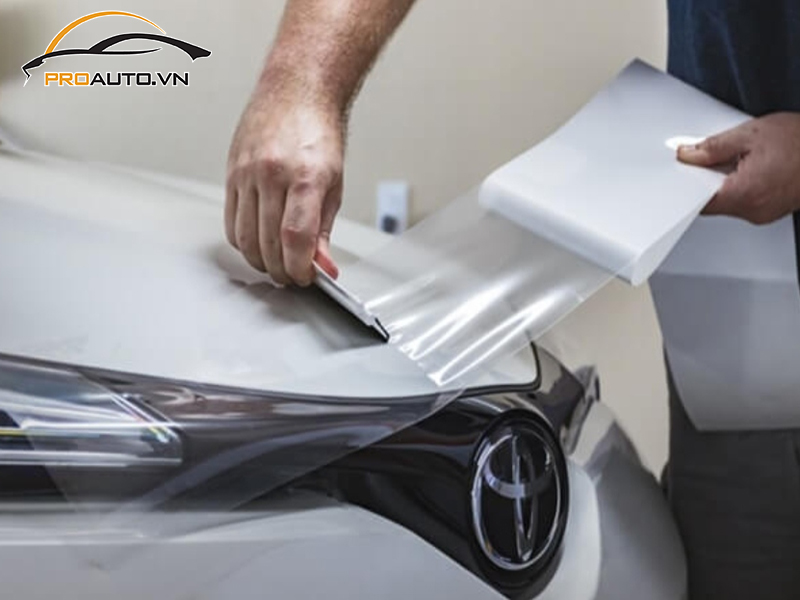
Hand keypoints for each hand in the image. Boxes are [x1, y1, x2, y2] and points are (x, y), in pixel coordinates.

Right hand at [226, 85, 343, 285]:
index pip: (296, 238)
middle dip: (282, 270)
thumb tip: (322, 267)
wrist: (297, 92)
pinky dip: (243, 242)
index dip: (299, 268)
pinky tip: (258, 243)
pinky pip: (231, 222)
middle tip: (293, 276)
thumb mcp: (334, 185)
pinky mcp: (231, 174)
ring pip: (245, 238)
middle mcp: (272, 174)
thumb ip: (324, 230)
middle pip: (268, 243)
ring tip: (276, 264)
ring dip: (261, 261)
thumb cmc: (319, 134)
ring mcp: (247, 173)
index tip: (306, 278)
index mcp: (305, 177)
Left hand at [677, 112, 799, 224]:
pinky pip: (745, 200)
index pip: (698, 200)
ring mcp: (763, 214)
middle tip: (716, 156)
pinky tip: (754, 167)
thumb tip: (689, 154)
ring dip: (727, 181)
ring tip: (744, 158)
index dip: (688, 184)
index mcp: (743, 194)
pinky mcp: (771, 210)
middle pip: (712, 200)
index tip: (684, 171)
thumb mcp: (750, 134)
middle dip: (708, 178)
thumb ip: (713, 147)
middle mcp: (752, 210)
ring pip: (728, 201)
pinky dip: (742, 185)